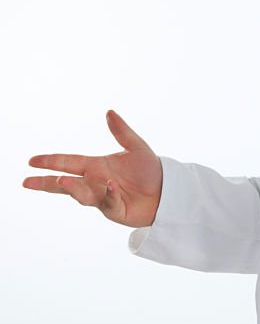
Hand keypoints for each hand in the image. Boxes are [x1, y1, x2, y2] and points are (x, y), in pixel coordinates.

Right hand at [22, 110, 162, 227]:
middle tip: (27, 182)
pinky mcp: (115, 211)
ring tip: (62, 181)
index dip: (51, 162)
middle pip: (65, 184)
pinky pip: (109, 202)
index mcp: (96, 166)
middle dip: (46, 183)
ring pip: (82, 195)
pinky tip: (111, 186)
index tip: (32, 161)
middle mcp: (95, 183)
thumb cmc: (150, 171)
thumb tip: (109, 112)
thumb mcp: (137, 147)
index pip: (68, 163)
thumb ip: (122, 132)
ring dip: (73, 188)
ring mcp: (103, 199)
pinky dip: (109, 194)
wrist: (167, 190)